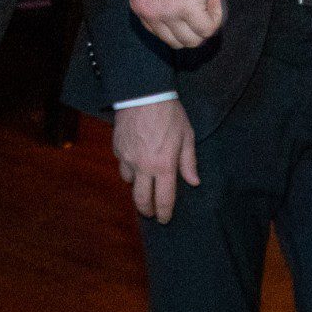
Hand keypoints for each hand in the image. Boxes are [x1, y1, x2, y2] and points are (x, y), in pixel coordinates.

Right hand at [113, 97, 197, 222]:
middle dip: (146, 209)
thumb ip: (189, 162)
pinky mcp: (117, 146)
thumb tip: (194, 182)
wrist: (143, 92)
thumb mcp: (187, 136)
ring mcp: (127, 157)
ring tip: (142, 181)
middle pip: (141, 199)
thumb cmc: (170, 114)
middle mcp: (143, 167)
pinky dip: (128, 165)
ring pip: (128, 181)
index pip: (163, 200)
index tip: (164, 219)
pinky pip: (121, 163)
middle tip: (150, 212)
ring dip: (136, 184)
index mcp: (163, 167)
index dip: (163, 213)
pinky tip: (134, 158)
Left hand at [129, 0, 223, 48]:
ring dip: (206, 24)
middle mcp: (151, 15)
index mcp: (140, 7)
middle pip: (177, 42)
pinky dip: (216, 16)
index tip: (189, 10)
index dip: (180, 25)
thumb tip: (181, 3)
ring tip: (209, 1)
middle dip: (194, 29)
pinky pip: (207, 28)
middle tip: (203, 9)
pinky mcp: (187, 8)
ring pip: (193, 40)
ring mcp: (169, 13)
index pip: (161, 34)